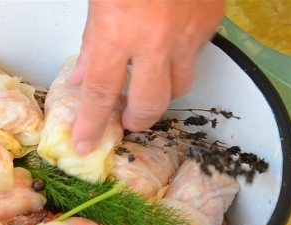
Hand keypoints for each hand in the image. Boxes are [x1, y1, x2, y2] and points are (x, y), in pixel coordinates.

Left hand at [69, 0, 224, 153]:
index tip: (85, 144)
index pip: (101, 94)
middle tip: (128, 120)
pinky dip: (181, 57)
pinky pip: (196, 55)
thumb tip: (80, 76)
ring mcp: (187, 34)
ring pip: (180, 85)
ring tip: (150, 81)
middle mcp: (156, 40)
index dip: (91, 124)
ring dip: (163, 91)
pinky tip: (170, 44)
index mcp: (118, 32)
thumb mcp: (98, 2)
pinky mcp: (210, 22)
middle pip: (149, 104)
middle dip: (138, 120)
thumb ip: (91, 42)